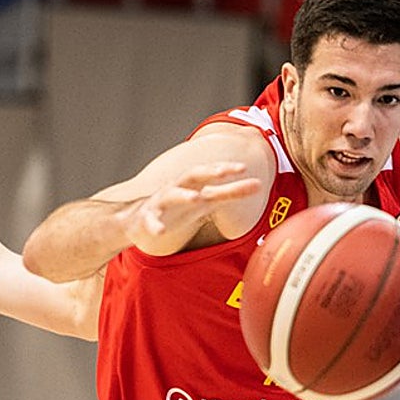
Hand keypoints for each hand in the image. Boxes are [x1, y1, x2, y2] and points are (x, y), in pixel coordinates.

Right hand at [124, 162, 260, 254]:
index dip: (225, 169)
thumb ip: (231, 192)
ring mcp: (160, 203)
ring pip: (170, 195)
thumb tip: (259, 184)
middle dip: (207, 172)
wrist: (139, 219)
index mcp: (192, 183)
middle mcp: (176, 188)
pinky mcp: (146, 219)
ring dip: (182, 195)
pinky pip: (150, 221)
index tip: (243, 168)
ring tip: (196, 198)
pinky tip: (160, 231)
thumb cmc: (179, 207)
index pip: (210, 172)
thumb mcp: (207, 200)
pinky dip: (154, 225)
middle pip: (191, 175)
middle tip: (223, 172)